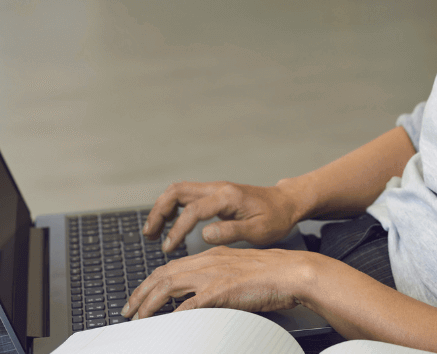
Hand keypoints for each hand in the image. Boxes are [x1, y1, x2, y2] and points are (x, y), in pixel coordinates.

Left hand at [120, 247, 317, 318]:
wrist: (292, 272)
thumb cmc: (273, 275)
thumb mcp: (238, 272)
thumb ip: (218, 280)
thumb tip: (201, 300)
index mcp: (211, 256)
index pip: (171, 268)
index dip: (151, 283)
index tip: (139, 297)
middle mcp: (207, 262)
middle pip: (162, 275)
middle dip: (140, 293)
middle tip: (128, 310)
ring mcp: (213, 275)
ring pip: (168, 286)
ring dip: (149, 303)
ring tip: (139, 318)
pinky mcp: (220, 291)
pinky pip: (189, 305)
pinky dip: (174, 315)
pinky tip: (165, 324)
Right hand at [142, 180, 307, 252]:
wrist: (286, 203)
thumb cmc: (276, 218)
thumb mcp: (259, 230)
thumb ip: (231, 231)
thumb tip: (204, 235)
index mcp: (227, 197)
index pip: (193, 210)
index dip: (177, 229)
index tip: (169, 247)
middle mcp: (217, 188)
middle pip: (177, 191)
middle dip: (159, 212)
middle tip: (150, 234)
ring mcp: (215, 189)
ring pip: (178, 191)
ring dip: (162, 208)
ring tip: (153, 231)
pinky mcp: (214, 194)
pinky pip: (186, 196)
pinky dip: (172, 207)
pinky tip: (169, 224)